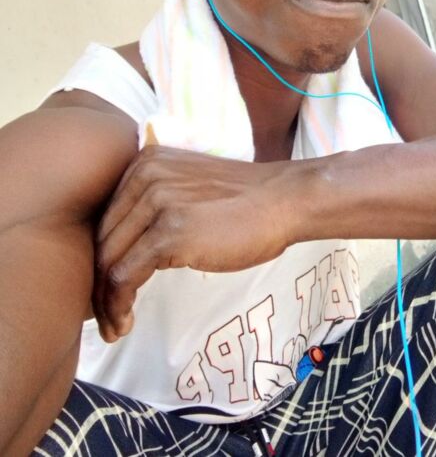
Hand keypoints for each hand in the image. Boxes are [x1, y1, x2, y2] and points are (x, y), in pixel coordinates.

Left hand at [93, 145, 294, 341]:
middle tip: (108, 316)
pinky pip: (125, 276)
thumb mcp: (188, 187)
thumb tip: (125, 249)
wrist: (283, 200)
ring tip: (116, 326)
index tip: (108, 288)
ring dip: (106, 302)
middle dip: (99, 284)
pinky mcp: (169, 232)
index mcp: (145, 162)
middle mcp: (144, 176)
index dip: (102, 258)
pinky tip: (128, 321)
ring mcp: (156, 202)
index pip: (106, 218)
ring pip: (109, 261)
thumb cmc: (245, 203)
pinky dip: (119, 304)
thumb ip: (155, 203)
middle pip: (102, 240)